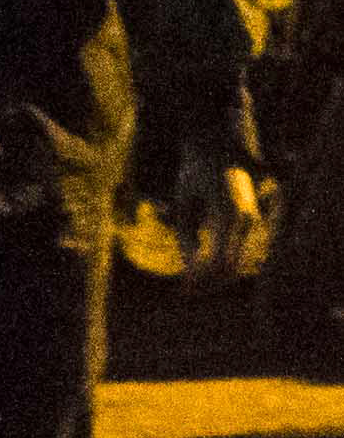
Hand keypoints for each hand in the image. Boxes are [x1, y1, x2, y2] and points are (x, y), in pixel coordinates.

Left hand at [152, 138, 262, 278]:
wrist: (220, 144)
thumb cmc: (194, 171)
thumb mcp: (183, 199)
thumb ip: (186, 233)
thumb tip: (190, 268)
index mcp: (226, 212)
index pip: (218, 260)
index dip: (201, 278)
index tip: (182, 290)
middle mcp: (246, 218)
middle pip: (231, 265)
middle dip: (208, 283)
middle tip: (184, 294)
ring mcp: (253, 220)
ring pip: (239, 261)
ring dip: (216, 277)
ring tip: (190, 287)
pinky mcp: (254, 221)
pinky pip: (241, 251)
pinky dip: (223, 264)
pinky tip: (203, 271)